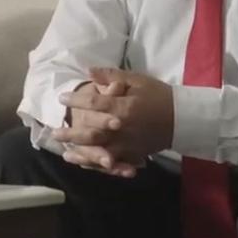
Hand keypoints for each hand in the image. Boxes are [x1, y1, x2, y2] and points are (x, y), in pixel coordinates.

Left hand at [55, 67, 174, 171]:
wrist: (182, 118)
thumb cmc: (159, 95)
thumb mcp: (137, 80)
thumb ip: (112, 76)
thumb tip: (89, 71)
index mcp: (123, 107)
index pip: (94, 103)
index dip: (75, 100)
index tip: (62, 98)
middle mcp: (122, 128)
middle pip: (91, 133)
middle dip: (71, 133)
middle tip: (54, 132)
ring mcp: (128, 144)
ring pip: (99, 152)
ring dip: (80, 153)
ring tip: (64, 153)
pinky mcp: (133, 154)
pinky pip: (113, 163)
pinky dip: (98, 165)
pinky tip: (86, 165)